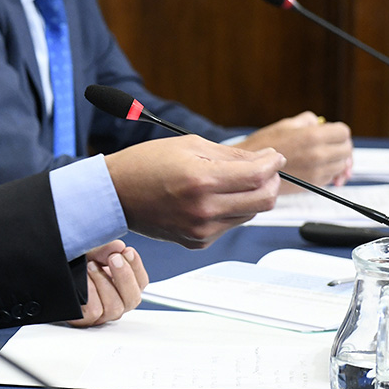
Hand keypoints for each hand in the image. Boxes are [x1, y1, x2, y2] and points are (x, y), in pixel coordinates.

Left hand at [65, 241, 147, 327]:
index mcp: (120, 285)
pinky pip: (94, 312)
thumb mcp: (89, 251)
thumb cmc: (71, 262)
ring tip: (91, 266)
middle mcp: (114, 301)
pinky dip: (90, 295)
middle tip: (114, 258)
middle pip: (132, 298)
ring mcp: (100, 313)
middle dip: (125, 276)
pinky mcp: (83, 319)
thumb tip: (119, 247)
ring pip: (114, 307)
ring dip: (104, 283)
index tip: (127, 251)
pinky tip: (84, 282)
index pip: (140, 282)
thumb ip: (105, 249)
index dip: (137, 267)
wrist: (45, 270)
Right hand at [106, 134, 283, 248]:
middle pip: (264, 200)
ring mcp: (201, 230)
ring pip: (249, 214)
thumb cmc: (145, 164)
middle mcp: (204, 209)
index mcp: (201, 180)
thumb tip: (265, 159)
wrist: (115, 194)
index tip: (274, 157)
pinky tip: (211, 198)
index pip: (258, 176)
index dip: (273, 163)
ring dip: (250, 196)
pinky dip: (230, 210)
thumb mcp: (188, 145)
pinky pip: (229, 225)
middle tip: (263, 169)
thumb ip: (231, 154)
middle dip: (271, 181)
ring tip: (231, 182)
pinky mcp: (197, 242)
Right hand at [236, 112, 352, 190]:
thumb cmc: (263, 145)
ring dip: (336, 160)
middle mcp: (319, 155)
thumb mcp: (286, 124)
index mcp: (313, 136)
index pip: (344, 132)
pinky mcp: (314, 184)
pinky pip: (332, 176)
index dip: (338, 131)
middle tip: (330, 144)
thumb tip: (323, 124)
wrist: (248, 169)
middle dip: (340, 146)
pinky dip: (329, 171)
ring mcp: (318, 171)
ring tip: (323, 156)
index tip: (332, 132)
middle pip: (347, 150)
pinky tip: (319, 167)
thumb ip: (309, 121)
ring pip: (342, 165)